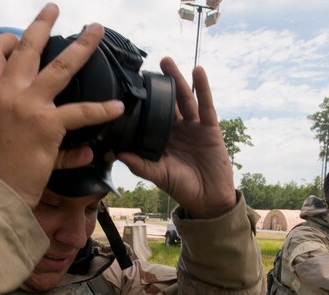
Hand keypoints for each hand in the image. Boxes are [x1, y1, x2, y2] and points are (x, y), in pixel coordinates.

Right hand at [0, 4, 124, 207]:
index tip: (18, 36)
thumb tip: (85, 150)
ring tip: (95, 32)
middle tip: (55, 8)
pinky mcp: (46, 125)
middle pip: (26, 47)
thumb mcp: (6, 143)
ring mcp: (27, 106)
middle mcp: (8, 94)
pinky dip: (101, 110)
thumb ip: (48, 140)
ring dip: (82, 46)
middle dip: (43, 23)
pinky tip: (117, 107)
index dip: (6, 39)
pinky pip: (81, 113)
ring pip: (60, 66)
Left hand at [117, 58, 235, 218]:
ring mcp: (194, 127)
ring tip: (167, 62)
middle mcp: (177, 129)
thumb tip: (118, 153)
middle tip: (149, 65)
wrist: (208, 199)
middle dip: (160, 83)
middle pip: (167, 101)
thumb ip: (140, 165)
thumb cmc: (182, 188)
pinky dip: (203, 89)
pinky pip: (206, 106)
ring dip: (178, 79)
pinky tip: (198, 72)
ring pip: (184, 98)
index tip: (131, 85)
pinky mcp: (210, 129)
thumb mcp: (158, 175)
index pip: (151, 115)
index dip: (144, 101)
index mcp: (162, 139)